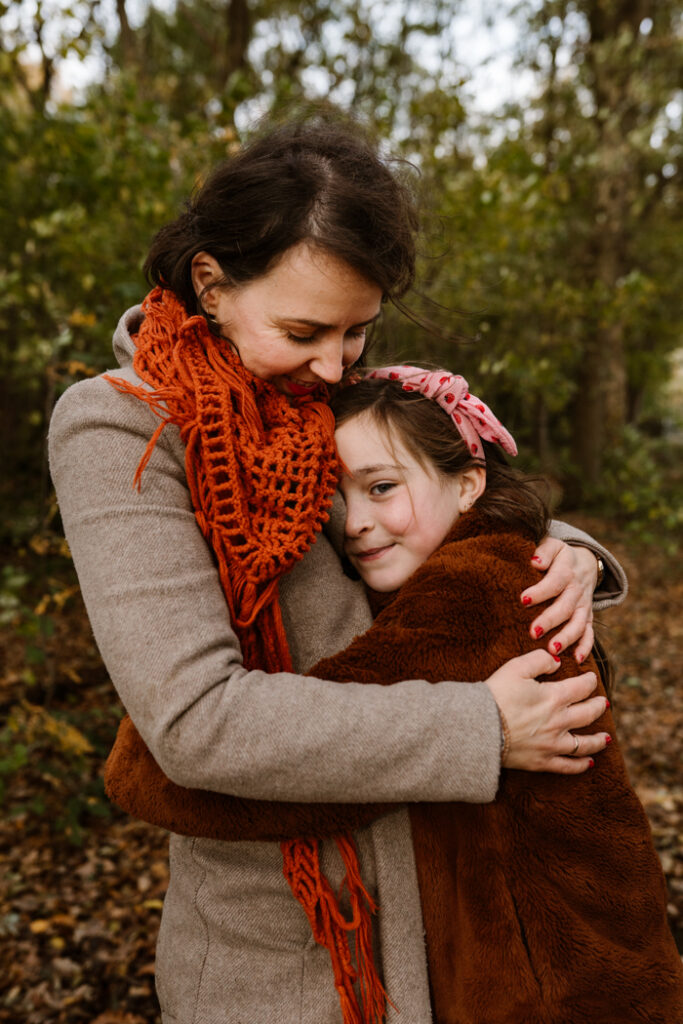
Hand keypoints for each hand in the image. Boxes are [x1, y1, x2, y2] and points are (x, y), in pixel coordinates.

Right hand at [485, 649, 609, 773]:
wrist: (478, 727)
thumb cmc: (495, 694)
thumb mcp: (515, 667)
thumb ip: (539, 660)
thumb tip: (556, 661)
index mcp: (555, 697)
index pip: (582, 687)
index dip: (590, 681)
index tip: (591, 679)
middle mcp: (560, 721)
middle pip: (589, 714)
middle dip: (598, 706)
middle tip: (603, 704)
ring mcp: (553, 744)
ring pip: (585, 744)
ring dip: (598, 740)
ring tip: (606, 738)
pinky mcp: (542, 761)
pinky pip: (568, 766)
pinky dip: (581, 765)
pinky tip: (589, 763)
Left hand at [521, 538, 597, 662]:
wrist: (584, 563)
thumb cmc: (558, 556)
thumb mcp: (553, 546)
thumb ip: (544, 551)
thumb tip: (535, 562)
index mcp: (566, 571)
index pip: (554, 582)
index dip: (540, 591)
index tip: (523, 600)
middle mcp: (577, 590)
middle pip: (565, 607)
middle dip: (550, 620)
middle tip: (533, 632)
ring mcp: (584, 606)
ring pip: (578, 624)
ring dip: (566, 638)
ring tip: (552, 649)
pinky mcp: (587, 618)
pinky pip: (589, 634)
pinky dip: (585, 647)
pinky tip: (576, 660)